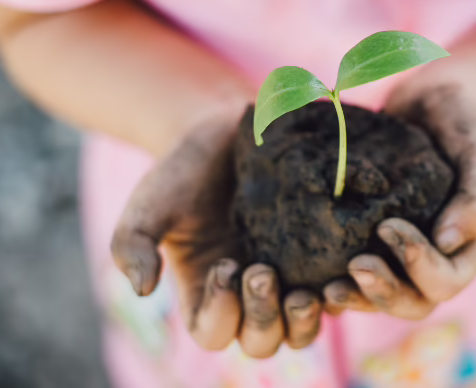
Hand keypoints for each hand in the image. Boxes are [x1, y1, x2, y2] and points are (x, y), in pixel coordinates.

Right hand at [110, 109, 321, 357]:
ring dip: (305, 320)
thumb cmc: (180, 172)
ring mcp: (285, 277)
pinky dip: (340, 292)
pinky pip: (335, 290)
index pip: (212, 332)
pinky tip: (341, 270)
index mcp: (204, 293)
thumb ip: (134, 245)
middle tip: (263, 272)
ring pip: (301, 330)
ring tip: (308, 291)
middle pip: (261, 342)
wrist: (223, 133)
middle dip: (265, 320)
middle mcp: (246, 296)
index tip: (224, 267)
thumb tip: (143, 289)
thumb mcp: (149, 206)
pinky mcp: (316, 254)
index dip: (220, 315)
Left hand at [324, 63, 475, 318]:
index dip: (418, 267)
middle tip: (351, 269)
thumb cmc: (473, 121)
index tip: (388, 227)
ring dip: (355, 294)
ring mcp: (401, 244)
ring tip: (324, 287)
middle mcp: (434, 253)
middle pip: (411, 301)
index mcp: (466, 244)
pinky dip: (335, 268)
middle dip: (381, 293)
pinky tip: (306, 258)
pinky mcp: (370, 228)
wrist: (444, 94)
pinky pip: (354, 260)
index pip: (445, 281)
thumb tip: (448, 242)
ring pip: (379, 291)